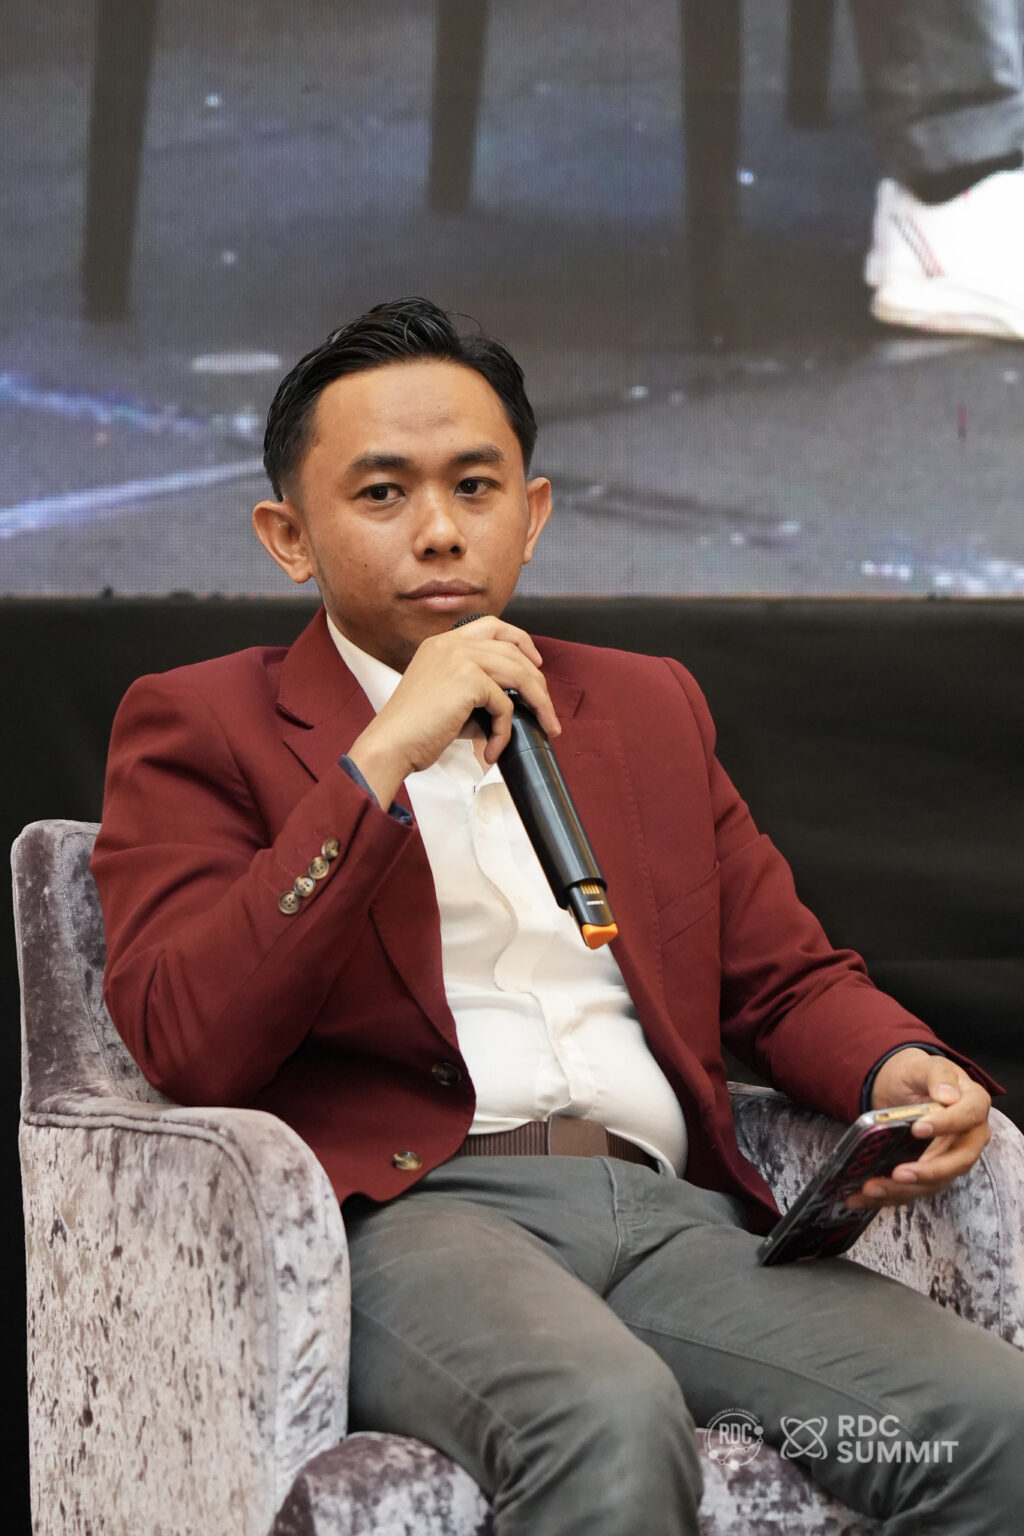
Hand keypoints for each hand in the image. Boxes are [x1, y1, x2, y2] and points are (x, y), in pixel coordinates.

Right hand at [347, 615, 560, 806]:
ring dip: (539, 704)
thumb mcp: (449, 701)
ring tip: (544, 727)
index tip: (536, 662)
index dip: (520, 640)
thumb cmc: (414, 732)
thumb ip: (480, 694)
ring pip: (518, 674)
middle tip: (548, 711)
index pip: (491, 626)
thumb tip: (517, 706)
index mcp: (442, 644)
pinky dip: (504, 731)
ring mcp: (459, 657)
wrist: (391, 745)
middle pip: (513, 651)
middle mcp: (451, 644)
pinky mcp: (468, 678)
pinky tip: (491, 749)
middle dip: (538, 682)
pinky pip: (504, 705)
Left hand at [846, 1047, 990, 1210]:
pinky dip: (890, 1195)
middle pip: (957, 1161)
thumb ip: (937, 1074)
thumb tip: (947, 1095)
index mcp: (973, 1106)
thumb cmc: (919, 1075)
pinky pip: (915, 1189)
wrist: (904, 1087)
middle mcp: (968, 1137)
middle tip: (898, 1173)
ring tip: (871, 1188)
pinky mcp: (931, 1173)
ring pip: (935, 1182)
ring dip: (904, 1190)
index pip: (967, 1118)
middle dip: (928, 1171)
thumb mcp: (925, 1065)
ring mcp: (950, 1158)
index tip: (918, 1129)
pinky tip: (863, 1197)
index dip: (946, 1125)